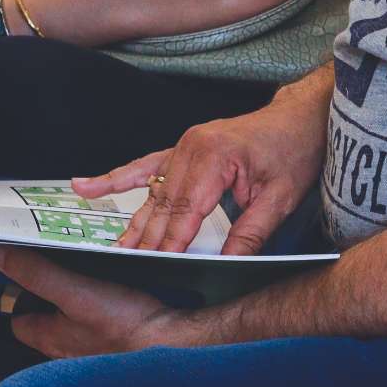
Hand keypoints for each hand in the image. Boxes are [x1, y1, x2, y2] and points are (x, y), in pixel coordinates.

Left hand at [0, 245, 192, 359]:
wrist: (173, 343)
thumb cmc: (123, 324)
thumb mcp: (73, 291)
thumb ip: (35, 274)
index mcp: (50, 338)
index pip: (18, 320)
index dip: (16, 296)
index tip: (20, 271)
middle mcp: (69, 349)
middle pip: (46, 320)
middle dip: (48, 295)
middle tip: (58, 266)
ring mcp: (94, 348)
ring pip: (74, 321)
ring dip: (76, 299)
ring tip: (86, 273)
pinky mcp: (118, 343)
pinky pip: (99, 323)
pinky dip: (101, 306)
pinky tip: (113, 290)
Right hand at [74, 95, 324, 255]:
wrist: (298, 118)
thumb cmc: (292, 153)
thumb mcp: (280, 198)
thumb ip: (250, 233)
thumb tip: (227, 265)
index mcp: (214, 156)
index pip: (186, 209)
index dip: (171, 241)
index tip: (156, 265)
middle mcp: (190, 148)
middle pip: (164, 204)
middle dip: (147, 239)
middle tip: (127, 268)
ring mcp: (182, 146)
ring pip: (152, 192)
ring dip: (133, 223)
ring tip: (113, 250)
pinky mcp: (181, 148)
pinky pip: (144, 166)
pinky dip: (116, 179)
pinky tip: (87, 187)